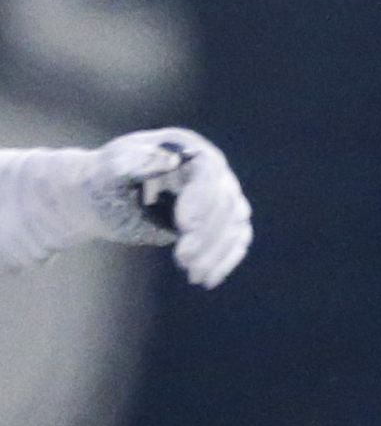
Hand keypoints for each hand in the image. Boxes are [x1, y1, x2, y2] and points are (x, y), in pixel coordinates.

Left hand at [82, 129, 251, 286]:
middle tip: (182, 258)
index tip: (185, 226)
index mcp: (185, 147)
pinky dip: (224, 261)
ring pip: (235, 223)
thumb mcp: (111, 170)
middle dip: (207, 234)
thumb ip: (136, 162)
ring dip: (216, 252)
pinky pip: (235, 240)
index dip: (203, 198)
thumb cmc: (102, 181)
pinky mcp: (221, 220)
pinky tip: (207, 278)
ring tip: (192, 274)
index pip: (209, 170)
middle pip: (226, 201)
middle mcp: (209, 169)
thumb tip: (170, 158)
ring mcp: (219, 195)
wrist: (101, 201)